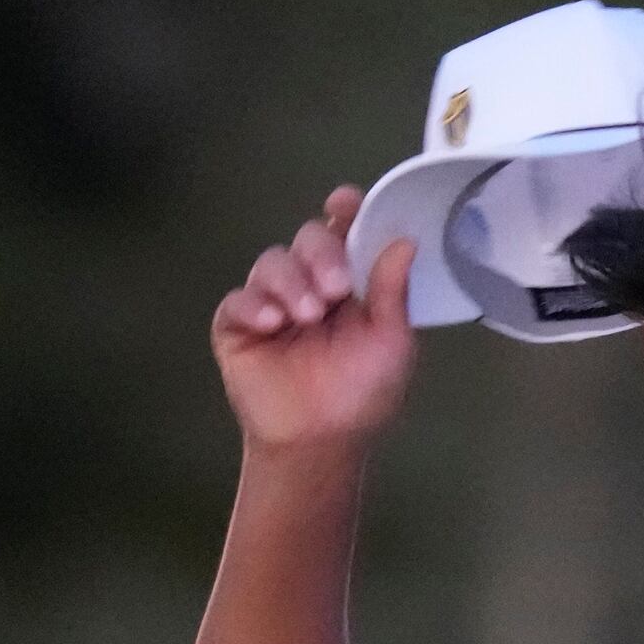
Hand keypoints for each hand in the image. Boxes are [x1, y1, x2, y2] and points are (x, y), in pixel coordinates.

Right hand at [210, 184, 417, 456]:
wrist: (321, 440)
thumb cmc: (361, 394)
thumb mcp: (391, 342)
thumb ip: (393, 291)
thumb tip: (404, 241)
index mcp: (350, 284)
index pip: (345, 233)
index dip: (345, 211)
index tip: (344, 203)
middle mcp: (311, 285)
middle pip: (308, 238)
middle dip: (321, 254)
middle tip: (335, 289)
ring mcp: (272, 302)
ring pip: (272, 262)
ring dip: (291, 282)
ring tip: (307, 317)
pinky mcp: (238, 325)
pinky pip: (238, 298)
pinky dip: (255, 304)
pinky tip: (272, 323)